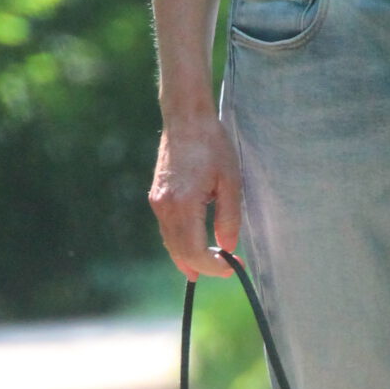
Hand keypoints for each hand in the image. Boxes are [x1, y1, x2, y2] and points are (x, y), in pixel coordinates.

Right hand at [149, 111, 241, 278]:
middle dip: (202, 266)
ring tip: (208, 267)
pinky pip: (167, 230)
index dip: (213, 265)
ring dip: (189, 258)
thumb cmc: (212, 145)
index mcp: (184, 204)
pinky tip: (192, 248)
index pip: (194, 251)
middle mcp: (165, 207)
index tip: (232, 267)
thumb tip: (228, 247)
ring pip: (170, 243)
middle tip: (226, 270)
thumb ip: (229, 217)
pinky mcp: (157, 196)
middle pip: (180, 252)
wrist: (185, 118)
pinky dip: (179, 244)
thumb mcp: (230, 181)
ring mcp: (158, 202)